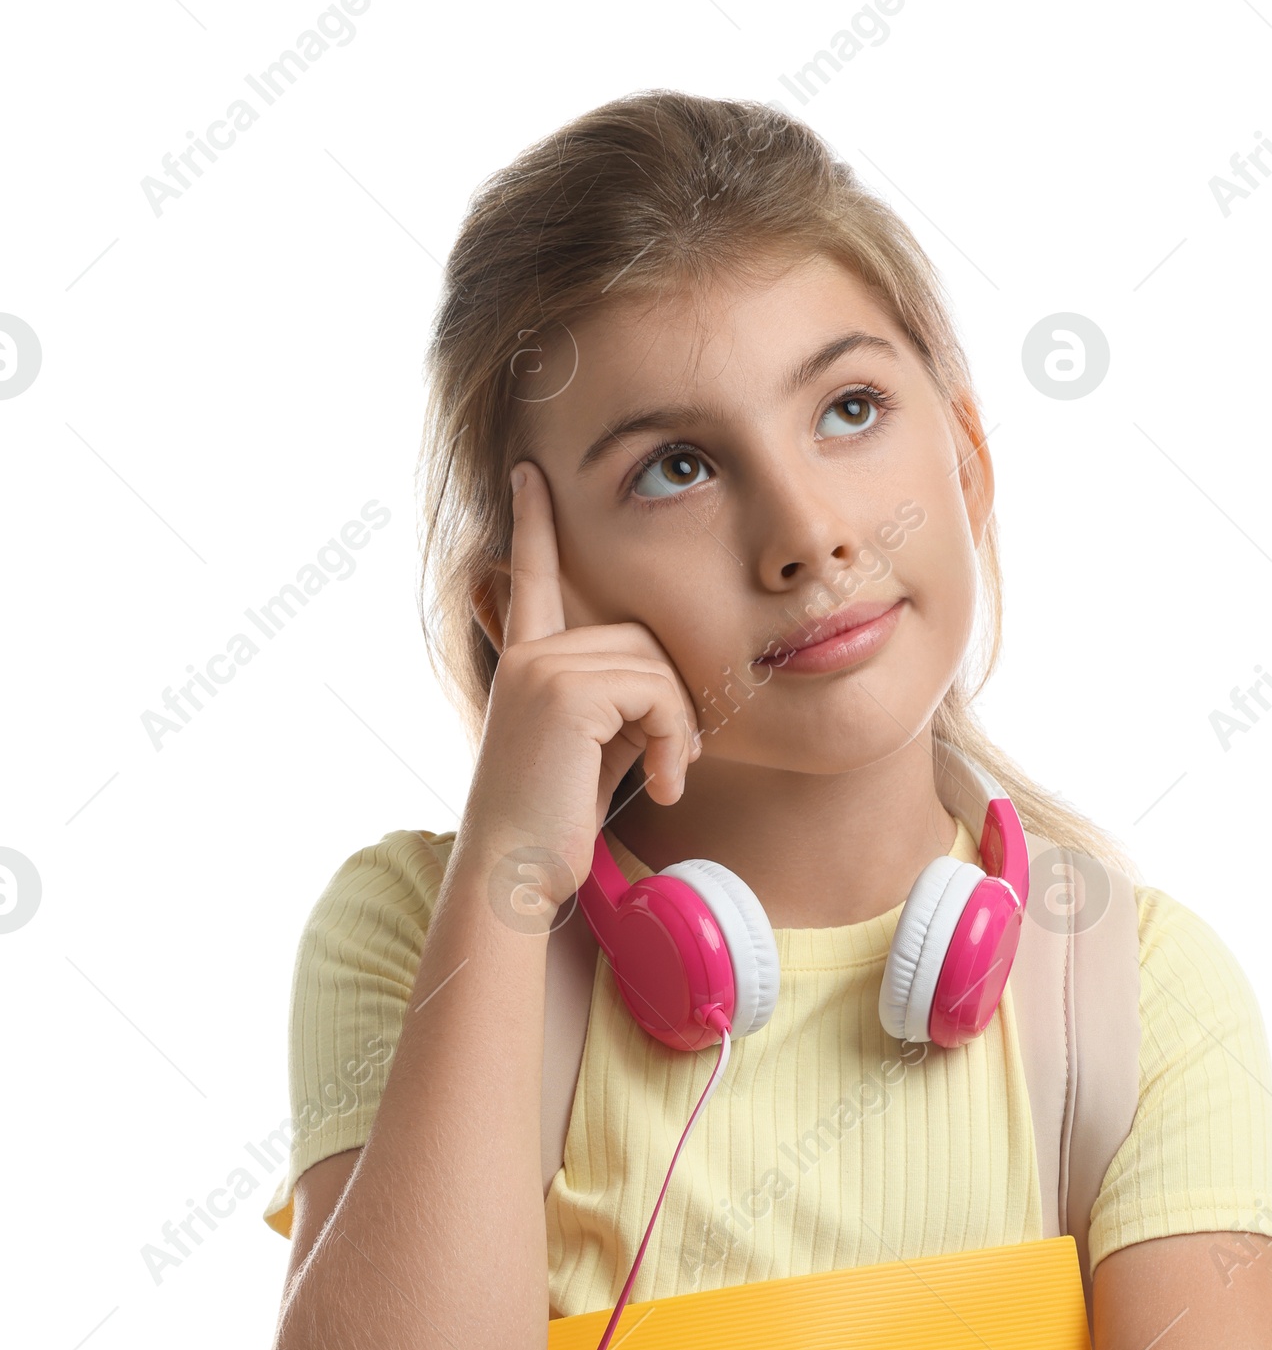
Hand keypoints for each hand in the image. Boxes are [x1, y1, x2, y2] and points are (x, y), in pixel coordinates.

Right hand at [461, 461, 700, 898]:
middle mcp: (528, 655)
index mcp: (526, 664)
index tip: (529, 474)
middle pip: (642, 635)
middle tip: (672, 763)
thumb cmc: (554, 828)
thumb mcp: (590, 754)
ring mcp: (542, 668)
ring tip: (667, 780)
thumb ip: (615, 707)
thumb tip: (668, 690)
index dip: (533, 525)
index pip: (530, 579)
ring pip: (657, 664)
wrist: (515, 875)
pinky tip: (664, 786)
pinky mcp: (565, 692)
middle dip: (672, 700)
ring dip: (679, 728)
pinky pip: (658, 691)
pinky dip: (676, 740)